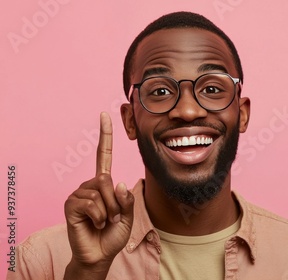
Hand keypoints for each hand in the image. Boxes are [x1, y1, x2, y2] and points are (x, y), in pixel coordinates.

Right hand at [64, 112, 133, 277]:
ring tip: (102, 221)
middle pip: (106, 180)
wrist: (100, 254)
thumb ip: (127, 199)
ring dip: (107, 211)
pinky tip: (93, 224)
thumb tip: (116, 182)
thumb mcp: (129, 215)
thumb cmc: (113, 233)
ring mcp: (78, 194)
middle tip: (112, 217)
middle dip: (115, 202)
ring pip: (99, 192)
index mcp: (104, 183)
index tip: (104, 114)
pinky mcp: (70, 205)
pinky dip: (98, 217)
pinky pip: (90, 204)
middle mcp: (90, 184)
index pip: (102, 155)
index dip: (104, 135)